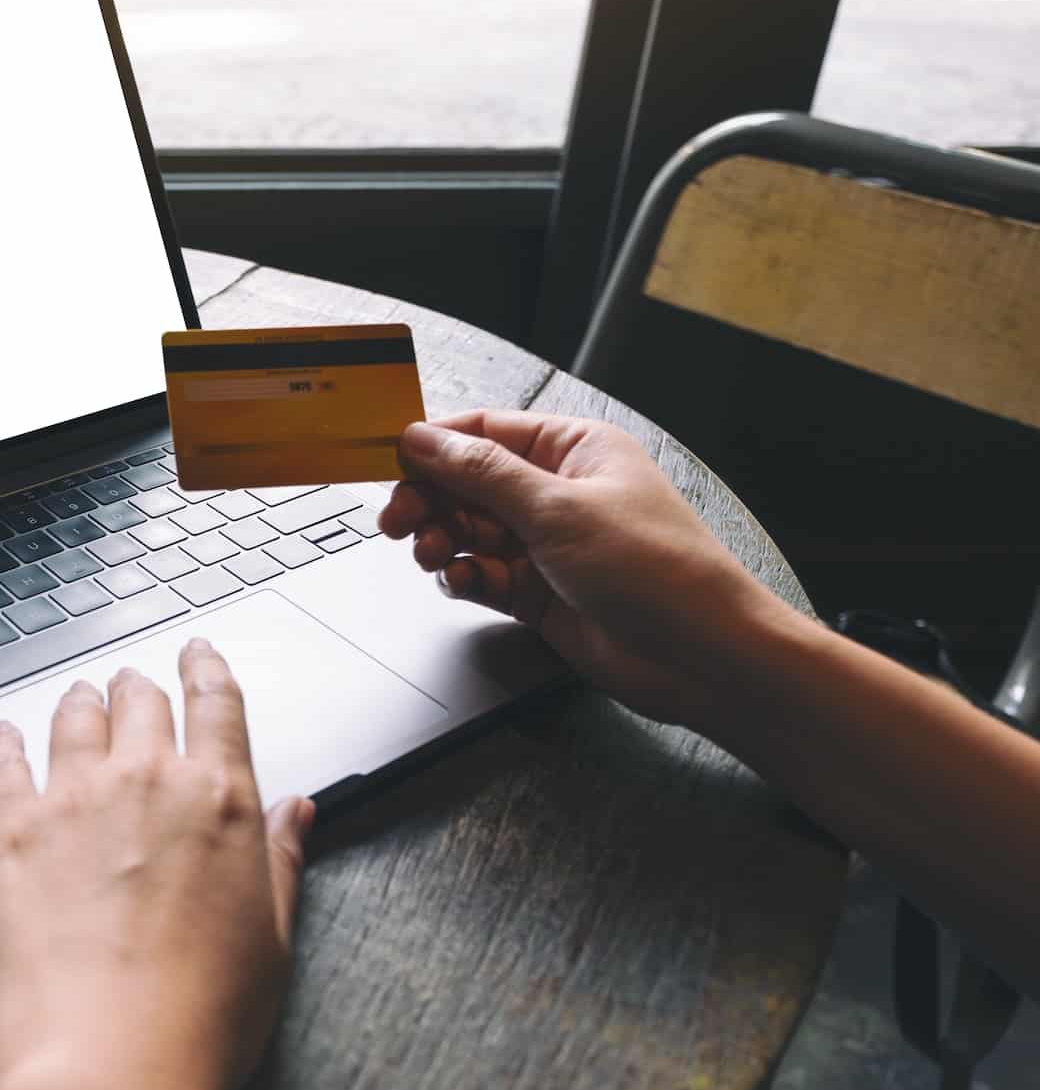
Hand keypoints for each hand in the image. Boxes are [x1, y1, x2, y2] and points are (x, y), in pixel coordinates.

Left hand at [0, 640, 314, 1089]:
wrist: (110, 1064)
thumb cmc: (200, 1020)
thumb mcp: (275, 940)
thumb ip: (282, 859)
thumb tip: (297, 809)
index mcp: (219, 800)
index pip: (216, 703)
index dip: (206, 669)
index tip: (197, 653)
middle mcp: (145, 782)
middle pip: (140, 701)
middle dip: (139, 689)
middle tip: (134, 688)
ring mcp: (70, 799)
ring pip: (73, 717)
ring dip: (80, 703)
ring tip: (78, 700)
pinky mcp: (8, 831)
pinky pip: (2, 760)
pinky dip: (6, 741)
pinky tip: (6, 736)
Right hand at [376, 411, 789, 727]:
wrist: (700, 657)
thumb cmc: (660, 571)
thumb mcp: (558, 509)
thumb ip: (481, 473)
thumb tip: (425, 440)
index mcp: (574, 450)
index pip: (484, 432)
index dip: (433, 446)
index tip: (390, 463)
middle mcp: (558, 493)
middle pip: (468, 483)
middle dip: (430, 500)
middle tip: (399, 521)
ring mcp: (548, 544)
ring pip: (469, 532)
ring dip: (442, 542)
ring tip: (431, 556)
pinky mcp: (540, 592)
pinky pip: (483, 575)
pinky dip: (465, 578)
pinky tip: (465, 583)